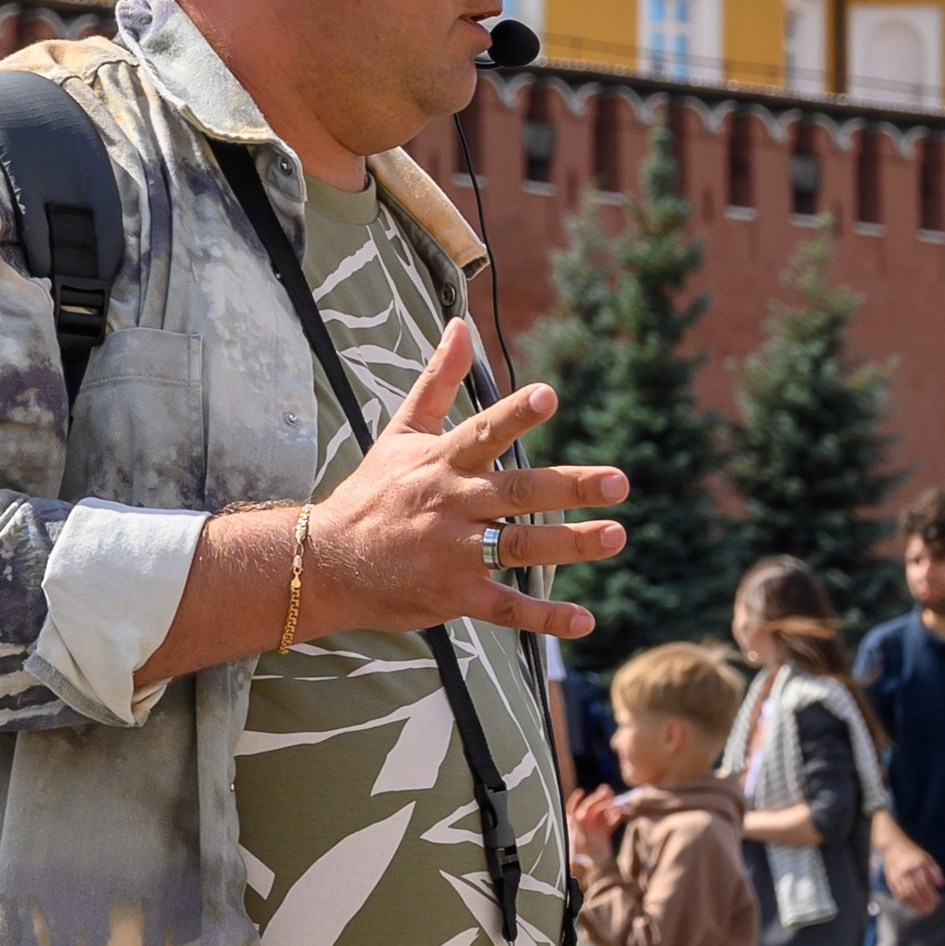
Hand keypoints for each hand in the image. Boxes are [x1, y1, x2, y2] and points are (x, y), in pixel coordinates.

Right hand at [305, 323, 627, 642]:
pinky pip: (505, 608)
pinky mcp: (454, 596)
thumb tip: (460, 325)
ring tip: (615, 535)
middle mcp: (450, 505)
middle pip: (515, 492)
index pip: (482, 433)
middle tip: (618, 481)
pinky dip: (544, 617)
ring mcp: (453, 553)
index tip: (549, 395)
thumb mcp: (400, 433)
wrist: (326, 564)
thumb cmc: (372, 493)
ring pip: (518, 547)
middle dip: (568, 486)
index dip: (514, 415)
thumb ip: (437, 382)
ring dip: (570, 544)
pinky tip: (583, 619)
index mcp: (441, 463)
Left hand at [568, 784, 621, 866]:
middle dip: (599, 799)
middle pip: (591, 808)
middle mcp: (583, 825)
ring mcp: (594, 829)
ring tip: (615, 802)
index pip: (573, 808)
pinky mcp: (604, 835)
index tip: (581, 792)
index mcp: (574, 825)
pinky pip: (609, 822)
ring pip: (601, 813)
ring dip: (608, 806)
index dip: (576, 800)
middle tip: (608, 791)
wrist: (594, 870)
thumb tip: (576, 814)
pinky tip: (619, 814)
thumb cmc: (583, 854)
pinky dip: (614, 817)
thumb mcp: (578, 839)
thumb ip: (578, 827)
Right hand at [876, 819, 943, 913]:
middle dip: (924, 901)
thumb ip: (935, 871)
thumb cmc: (911, 851)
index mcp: (916, 863)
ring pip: (905, 894)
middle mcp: (905, 870)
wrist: (891, 844)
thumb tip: (941, 885)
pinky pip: (898, 893)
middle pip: (915, 890)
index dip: (931, 893)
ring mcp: (896, 875)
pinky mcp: (890, 879)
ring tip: (924, 910)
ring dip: (915, 904)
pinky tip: (913, 905)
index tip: (937, 900)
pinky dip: (906, 901)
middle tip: (931, 908)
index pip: (924, 882)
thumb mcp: (926, 857)